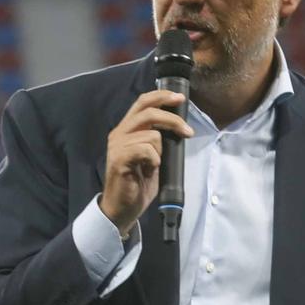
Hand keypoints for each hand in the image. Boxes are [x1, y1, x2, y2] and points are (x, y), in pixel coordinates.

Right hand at [99, 89, 193, 238]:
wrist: (123, 208)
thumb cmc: (138, 183)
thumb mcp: (152, 156)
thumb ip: (157, 139)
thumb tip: (178, 125)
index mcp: (126, 129)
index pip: (142, 102)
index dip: (162, 97)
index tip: (180, 99)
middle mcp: (119, 133)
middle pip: (148, 112)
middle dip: (173, 119)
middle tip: (188, 132)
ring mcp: (117, 146)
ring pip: (151, 134)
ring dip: (160, 151)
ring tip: (154, 165)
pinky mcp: (119, 159)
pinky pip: (146, 150)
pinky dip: (154, 160)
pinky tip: (148, 170)